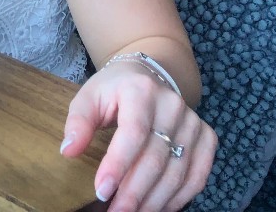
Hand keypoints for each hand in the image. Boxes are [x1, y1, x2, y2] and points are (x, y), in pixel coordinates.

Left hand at [60, 62, 216, 210]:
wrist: (148, 77)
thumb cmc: (114, 90)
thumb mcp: (89, 97)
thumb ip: (78, 122)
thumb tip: (68, 151)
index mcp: (141, 90)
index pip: (133, 133)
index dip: (118, 165)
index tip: (101, 191)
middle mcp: (173, 105)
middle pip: (156, 158)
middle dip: (135, 191)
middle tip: (116, 211)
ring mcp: (193, 122)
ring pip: (179, 172)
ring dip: (155, 200)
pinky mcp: (207, 137)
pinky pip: (197, 176)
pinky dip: (178, 198)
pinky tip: (156, 208)